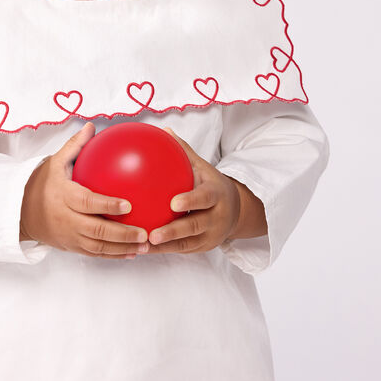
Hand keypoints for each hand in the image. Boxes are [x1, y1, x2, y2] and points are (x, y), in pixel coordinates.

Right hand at [19, 122, 149, 259]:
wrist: (21, 212)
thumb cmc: (44, 184)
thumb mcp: (55, 163)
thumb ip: (74, 146)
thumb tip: (91, 127)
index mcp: (64, 196)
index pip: (87, 202)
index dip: (107, 205)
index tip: (128, 204)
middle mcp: (67, 219)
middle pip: (96, 230)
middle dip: (122, 234)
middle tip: (144, 232)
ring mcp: (70, 236)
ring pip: (98, 247)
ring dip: (123, 248)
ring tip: (145, 245)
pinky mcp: (72, 247)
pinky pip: (95, 254)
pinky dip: (115, 255)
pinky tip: (134, 252)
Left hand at [145, 126, 245, 254]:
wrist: (237, 210)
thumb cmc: (211, 184)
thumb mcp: (203, 167)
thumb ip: (184, 151)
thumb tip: (165, 130)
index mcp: (216, 195)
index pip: (205, 198)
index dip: (191, 201)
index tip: (174, 203)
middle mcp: (216, 217)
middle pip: (195, 226)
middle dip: (174, 231)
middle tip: (153, 234)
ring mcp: (211, 235)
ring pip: (187, 243)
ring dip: (165, 246)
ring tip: (144, 246)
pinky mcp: (204, 247)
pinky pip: (183, 250)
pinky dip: (165, 250)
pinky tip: (143, 249)